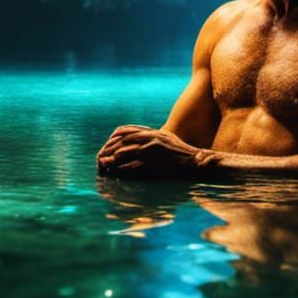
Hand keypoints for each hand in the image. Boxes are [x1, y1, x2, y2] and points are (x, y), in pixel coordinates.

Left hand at [96, 124, 215, 177]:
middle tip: (101, 156)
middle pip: (124, 138)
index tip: (107, 145)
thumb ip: (153, 141)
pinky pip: (134, 158)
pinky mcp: (155, 154)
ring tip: (103, 162)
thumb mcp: (167, 142)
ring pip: (127, 147)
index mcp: (153, 132)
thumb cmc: (182, 155)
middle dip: (110, 147)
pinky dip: (124, 163)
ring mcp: (153, 144)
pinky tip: (116, 167)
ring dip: (113, 155)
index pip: (128, 130)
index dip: (115, 137)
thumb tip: (138, 148)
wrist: (195, 160)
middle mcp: (152, 135)